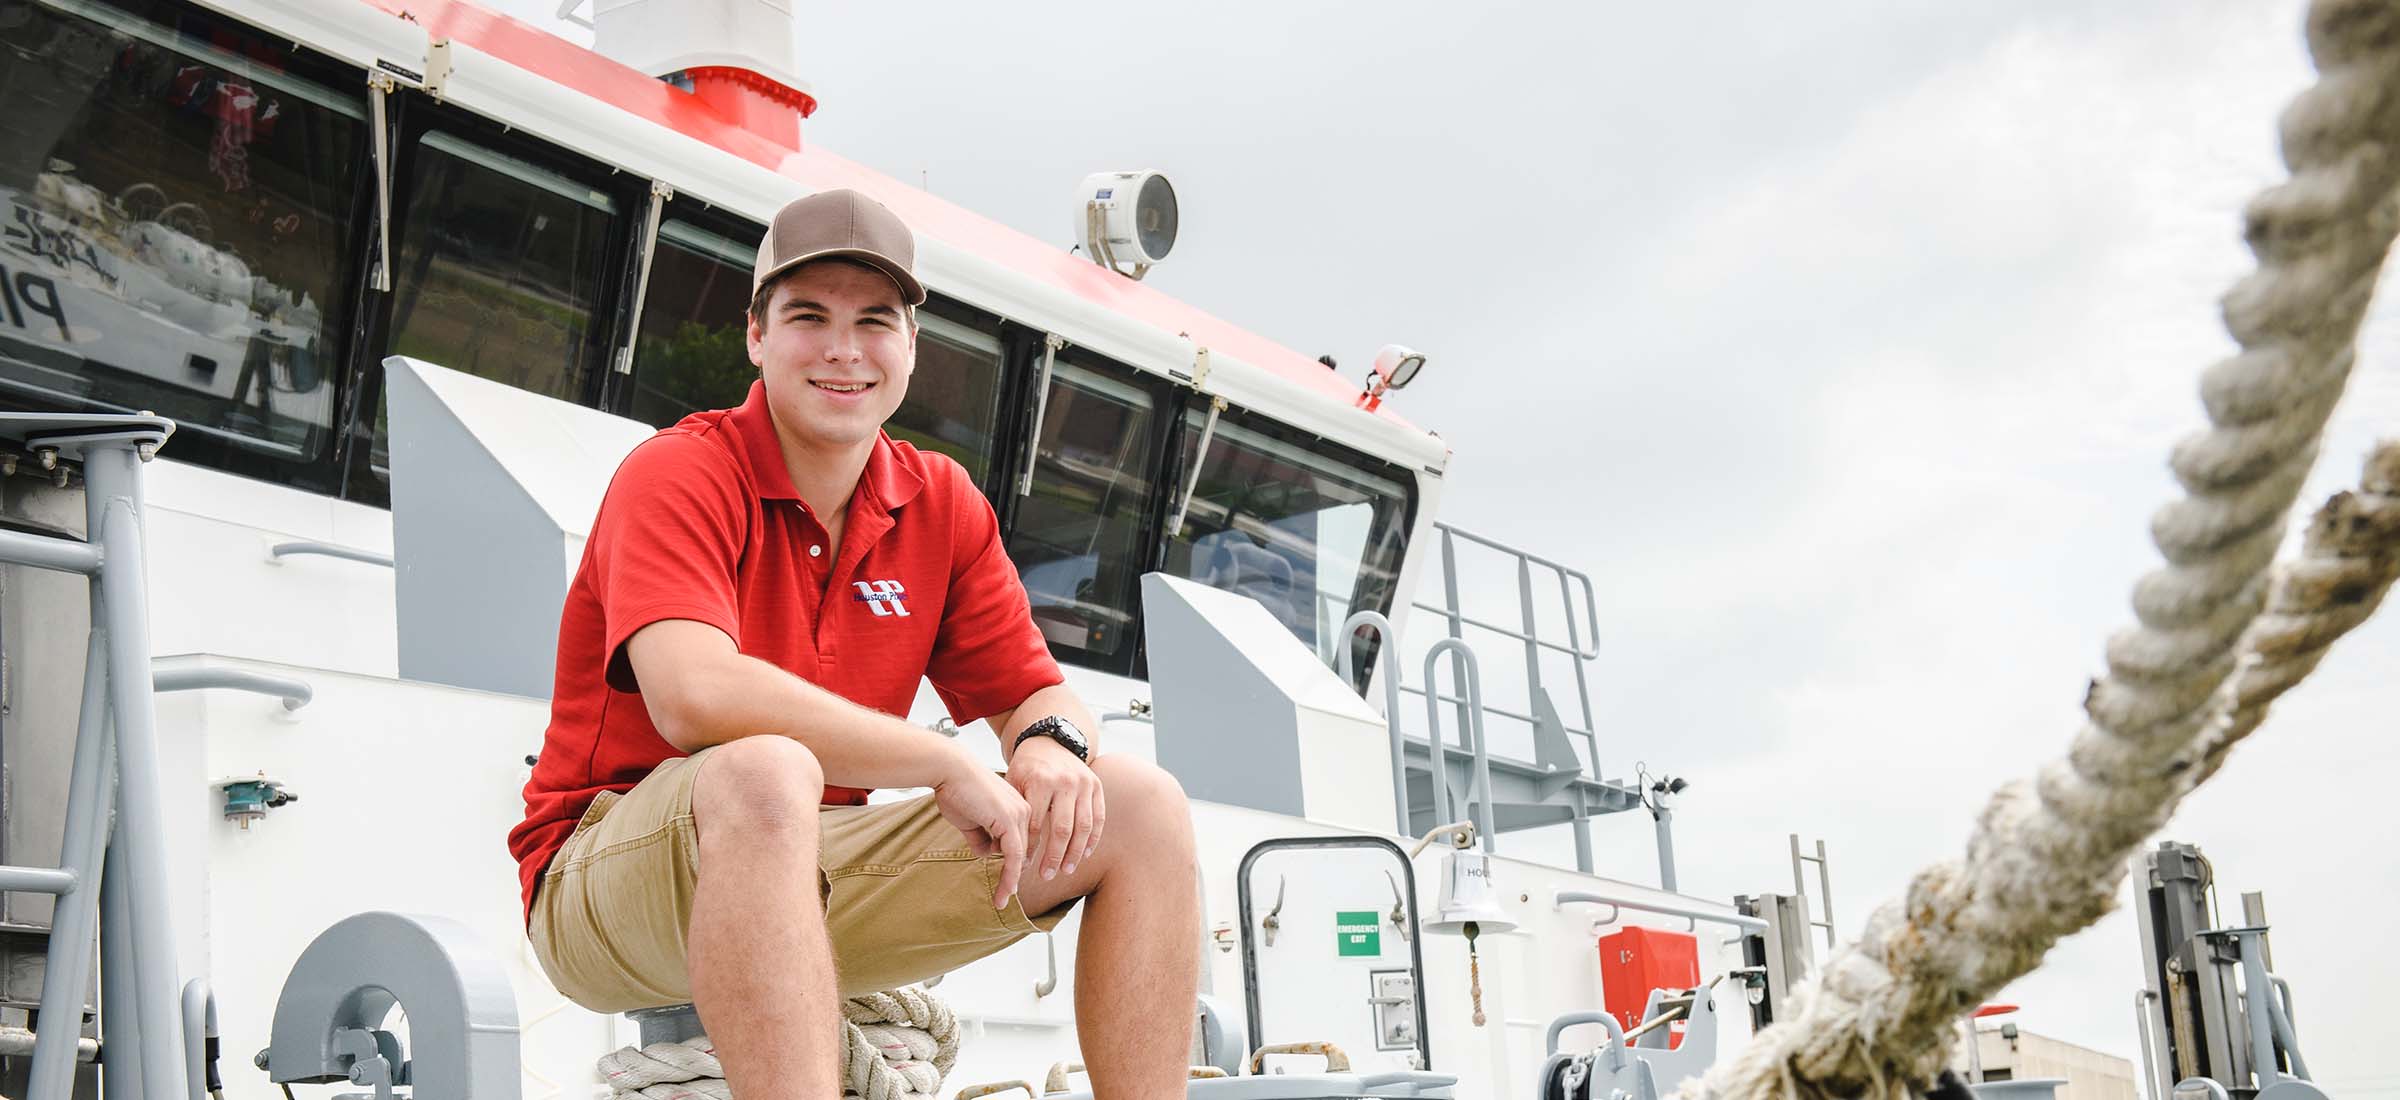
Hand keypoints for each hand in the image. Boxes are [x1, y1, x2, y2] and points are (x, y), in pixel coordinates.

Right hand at [932, 753, 1029, 908]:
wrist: (948, 769)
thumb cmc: (955, 789)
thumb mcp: (970, 819)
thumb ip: (981, 836)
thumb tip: (986, 853)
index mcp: (1017, 805)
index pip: (1020, 840)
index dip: (1014, 863)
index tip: (1008, 882)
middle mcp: (1023, 809)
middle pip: (1023, 850)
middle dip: (1013, 874)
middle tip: (1003, 896)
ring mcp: (1019, 814)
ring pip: (1020, 856)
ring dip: (1010, 880)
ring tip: (1001, 899)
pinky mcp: (1010, 821)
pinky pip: (1014, 856)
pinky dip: (1009, 876)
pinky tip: (1004, 891)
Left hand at [1006, 736, 1103, 885]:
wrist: (1049, 741)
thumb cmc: (1027, 767)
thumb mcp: (1013, 782)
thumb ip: (1015, 811)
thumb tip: (1008, 848)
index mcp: (1041, 782)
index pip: (1036, 824)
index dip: (1030, 848)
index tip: (1024, 865)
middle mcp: (1065, 782)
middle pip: (1062, 829)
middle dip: (1054, 856)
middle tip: (1047, 875)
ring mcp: (1084, 784)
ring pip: (1083, 826)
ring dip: (1075, 852)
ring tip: (1066, 870)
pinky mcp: (1096, 786)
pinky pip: (1098, 817)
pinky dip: (1093, 838)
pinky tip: (1085, 854)